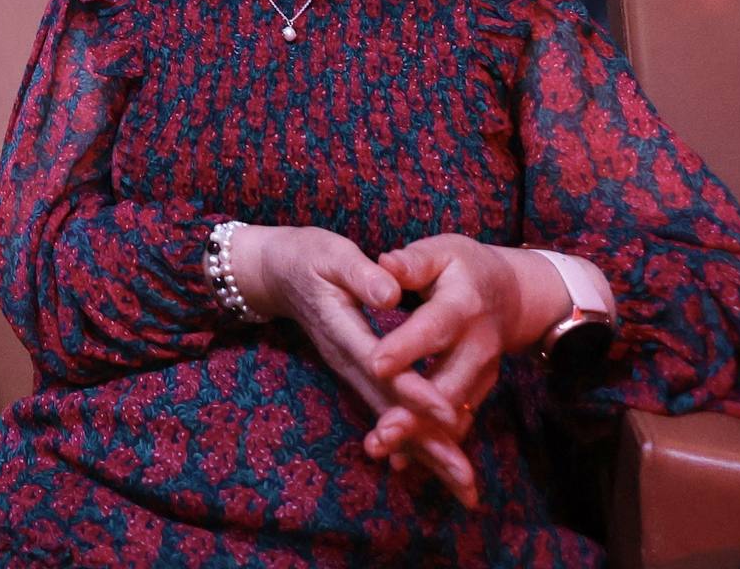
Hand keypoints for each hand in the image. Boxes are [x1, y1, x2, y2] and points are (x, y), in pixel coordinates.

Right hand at [236, 226, 481, 506]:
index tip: (448, 415)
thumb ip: (362, 274)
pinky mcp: (357, 375)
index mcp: (343, 331)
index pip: (383, 369)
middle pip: (390, 411)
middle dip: (428, 445)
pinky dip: (414, 439)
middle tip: (464, 480)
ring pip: (391, 419)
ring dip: (426, 453)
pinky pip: (387, 412)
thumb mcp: (331, 254)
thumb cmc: (307, 256)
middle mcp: (347, 362)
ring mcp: (350, 372)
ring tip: (462, 484)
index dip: (416, 392)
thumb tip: (391, 295)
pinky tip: (438, 458)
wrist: (275, 273)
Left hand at [370, 236, 569, 432]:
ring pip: (453, 413)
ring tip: (384, 451)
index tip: (377, 363)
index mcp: (463, 305)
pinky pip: (457, 423)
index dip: (407, 347)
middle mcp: (478, 345)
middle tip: (382, 432)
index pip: (434, 328)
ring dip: (422, 437)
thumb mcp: (442, 252)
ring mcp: (482, 373)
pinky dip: (433, 444)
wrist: (515, 295)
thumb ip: (413, 262)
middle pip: (447, 384)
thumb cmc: (466, 267)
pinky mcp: (478, 390)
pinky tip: (401, 461)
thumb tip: (385, 265)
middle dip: (416, 412)